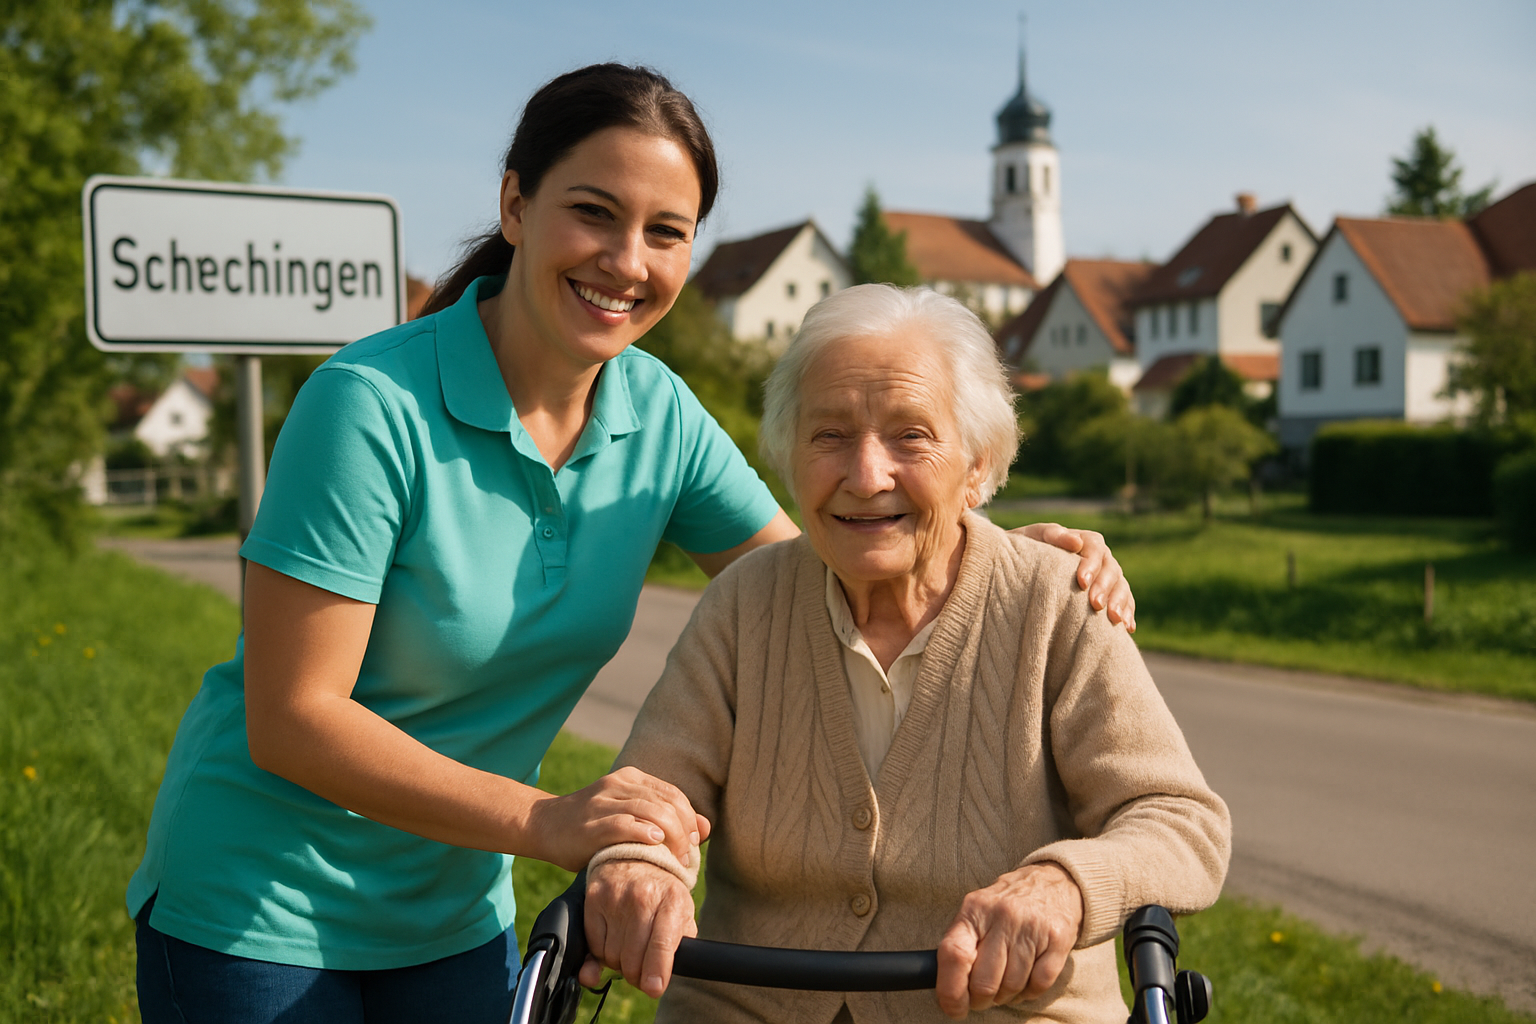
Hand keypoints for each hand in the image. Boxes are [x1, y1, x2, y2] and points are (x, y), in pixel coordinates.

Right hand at [524, 766, 708, 871]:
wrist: (545, 826)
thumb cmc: (592, 827)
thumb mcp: (629, 815)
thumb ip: (665, 818)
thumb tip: (706, 827)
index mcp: (631, 779)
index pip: (674, 794)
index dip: (689, 817)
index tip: (693, 842)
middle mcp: (618, 784)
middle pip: (666, 802)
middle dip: (684, 830)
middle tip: (687, 854)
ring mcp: (603, 802)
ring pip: (650, 811)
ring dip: (671, 837)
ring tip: (676, 858)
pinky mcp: (591, 824)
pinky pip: (624, 825)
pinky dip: (644, 834)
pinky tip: (654, 844)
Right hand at [579, 859, 696, 996]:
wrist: (636, 856)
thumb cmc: (663, 892)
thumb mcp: (682, 911)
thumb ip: (679, 945)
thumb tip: (656, 980)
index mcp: (671, 900)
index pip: (662, 944)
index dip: (657, 971)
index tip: (654, 988)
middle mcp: (642, 897)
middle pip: (633, 957)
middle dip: (637, 974)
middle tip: (641, 971)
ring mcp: (616, 897)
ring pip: (612, 955)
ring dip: (619, 963)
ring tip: (629, 949)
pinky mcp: (594, 898)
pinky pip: (594, 945)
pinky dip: (602, 951)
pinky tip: (614, 939)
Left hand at [935, 862, 1083, 1017]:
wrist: (1052, 881)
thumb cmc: (1005, 905)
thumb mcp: (977, 913)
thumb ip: (960, 944)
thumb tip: (945, 988)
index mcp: (974, 910)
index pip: (954, 954)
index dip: (950, 990)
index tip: (953, 1007)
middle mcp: (1003, 916)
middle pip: (984, 981)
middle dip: (981, 1000)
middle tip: (982, 999)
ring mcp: (1031, 926)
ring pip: (1012, 986)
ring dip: (1006, 996)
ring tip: (1005, 986)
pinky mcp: (1058, 938)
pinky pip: (1040, 983)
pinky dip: (1030, 992)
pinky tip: (1026, 982)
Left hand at [1018, 523, 1135, 631]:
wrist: (1013, 572)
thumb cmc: (1020, 553)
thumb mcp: (1028, 539)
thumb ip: (1050, 535)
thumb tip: (1076, 541)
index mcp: (1081, 541)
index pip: (1095, 548)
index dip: (1091, 565)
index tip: (1082, 582)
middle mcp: (1097, 558)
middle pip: (1111, 569)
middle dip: (1106, 587)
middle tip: (1096, 605)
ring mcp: (1104, 577)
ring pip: (1121, 586)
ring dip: (1120, 601)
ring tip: (1115, 619)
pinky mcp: (1106, 596)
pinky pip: (1124, 602)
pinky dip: (1127, 612)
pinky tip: (1127, 628)